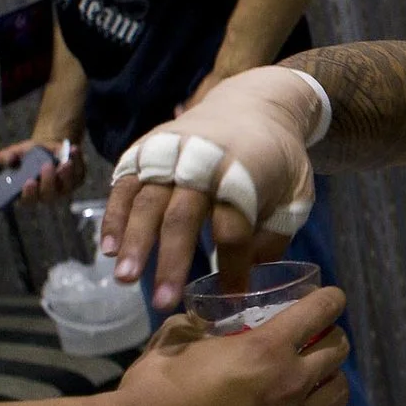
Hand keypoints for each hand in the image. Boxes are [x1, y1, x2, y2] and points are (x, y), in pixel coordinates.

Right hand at [0, 135, 85, 204]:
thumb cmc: (27, 156)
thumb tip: (10, 160)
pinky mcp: (76, 180)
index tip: (29, 181)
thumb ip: (7, 157)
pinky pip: (79, 173)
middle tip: (47, 166)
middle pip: (49, 195)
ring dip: (67, 175)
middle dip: (49, 181)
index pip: (28, 200)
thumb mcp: (14, 153)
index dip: (29, 193)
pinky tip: (73, 150)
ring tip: (66, 162)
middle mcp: (46, 195)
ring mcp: (63, 189)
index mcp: (28, 194)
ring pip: (67, 187)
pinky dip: (78, 161)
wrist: (46, 149)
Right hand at [103, 66, 321, 309]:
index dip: (233, 264)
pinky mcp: (148, 148)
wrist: (252, 104)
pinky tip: (108, 249)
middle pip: (183, 214)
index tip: (231, 297)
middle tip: (162, 301)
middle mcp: (204, 161)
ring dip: (133, 241)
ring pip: (147, 199)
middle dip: (171, 259)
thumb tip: (250, 270)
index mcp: (246, 173)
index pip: (235, 226)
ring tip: (124, 279)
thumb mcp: (297, 192)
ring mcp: (171, 153)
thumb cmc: (278, 159)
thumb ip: (278, 232)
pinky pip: (126, 183)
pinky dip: (114, 215)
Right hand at [109, 286, 349, 405]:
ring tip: (317, 384)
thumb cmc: (152, 387)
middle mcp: (288, 383)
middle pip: (337, 352)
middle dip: (331, 339)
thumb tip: (202, 320)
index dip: (329, 300)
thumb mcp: (175, 339)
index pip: (320, 311)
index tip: (329, 299)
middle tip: (316, 341)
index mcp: (266, 348)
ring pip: (338, 397)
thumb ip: (197, 325)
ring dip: (332, 384)